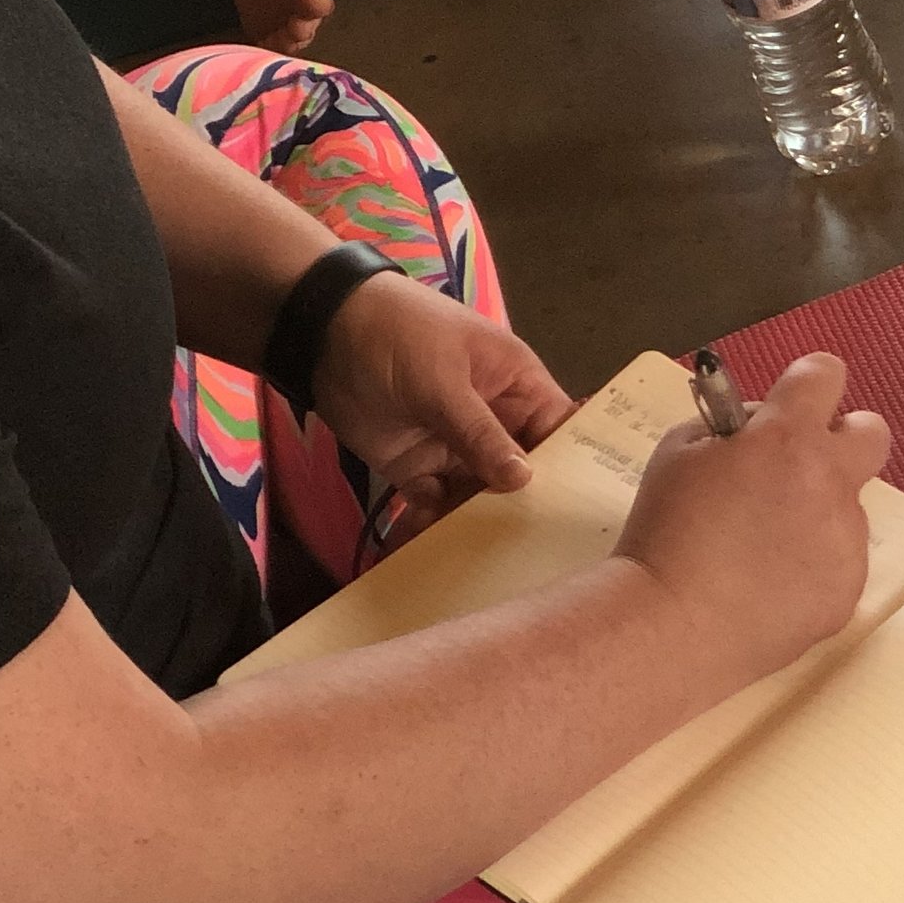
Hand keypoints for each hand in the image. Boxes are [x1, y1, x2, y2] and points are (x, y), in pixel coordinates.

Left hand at [309, 271, 575, 538]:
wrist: (326, 335)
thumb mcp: (444, 380)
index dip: (572, 467)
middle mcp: (494, 421)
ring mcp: (456, 446)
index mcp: (515, 385)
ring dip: (476, 525)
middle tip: (529, 558)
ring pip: (479, 495)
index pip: (558, 430)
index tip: (577, 517)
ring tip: (479, 567)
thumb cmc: (402, 336)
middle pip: (521, 473)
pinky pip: (436, 505)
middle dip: (523, 510)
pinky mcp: (419, 468)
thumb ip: (481, 432)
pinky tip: (429, 552)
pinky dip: (433, 527)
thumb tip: (524, 479)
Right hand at [613, 352, 888, 697]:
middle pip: (873, 433)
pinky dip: (812, 568)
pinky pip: (839, 564)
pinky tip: (768, 589)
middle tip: (795, 468)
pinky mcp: (847, 594)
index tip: (784, 407)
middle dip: (842, 439)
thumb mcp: (680, 450)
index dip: (805, 384)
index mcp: (789, 436)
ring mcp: (846, 542)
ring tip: (762, 550)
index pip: (825, 374)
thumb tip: (758, 429)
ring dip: (816, 513)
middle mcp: (831, 482)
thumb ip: (730, 426)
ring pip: (847, 508)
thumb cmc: (664, 530)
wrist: (671, 626)